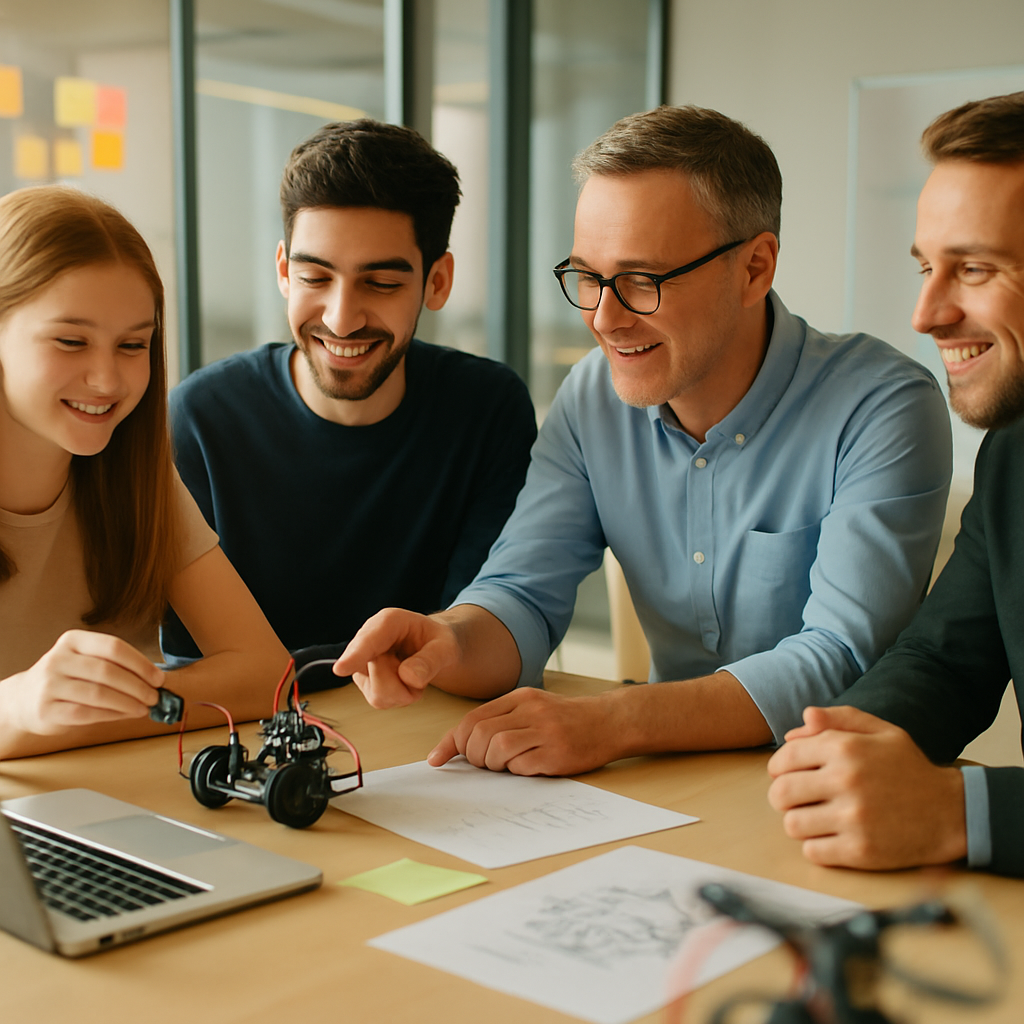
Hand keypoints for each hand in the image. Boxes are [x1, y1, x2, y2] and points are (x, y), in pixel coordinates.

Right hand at [0, 630, 161, 735]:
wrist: (26, 699)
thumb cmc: (69, 679)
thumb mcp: (87, 662)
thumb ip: (116, 666)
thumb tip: (155, 681)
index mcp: (74, 640)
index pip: (114, 647)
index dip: (141, 663)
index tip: (158, 678)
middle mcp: (59, 659)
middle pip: (108, 671)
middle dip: (138, 686)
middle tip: (154, 697)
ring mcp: (50, 684)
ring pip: (98, 694)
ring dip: (128, 703)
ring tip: (144, 708)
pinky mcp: (46, 709)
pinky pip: (86, 713)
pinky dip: (111, 715)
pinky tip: (125, 714)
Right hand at [333, 608, 460, 708]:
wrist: (433, 648)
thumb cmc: (437, 641)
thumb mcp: (446, 647)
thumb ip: (431, 660)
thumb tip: (409, 677)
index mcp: (389, 622)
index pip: (369, 639)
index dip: (355, 654)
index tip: (341, 669)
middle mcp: (369, 640)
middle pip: (375, 674)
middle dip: (404, 683)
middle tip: (421, 668)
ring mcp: (363, 663)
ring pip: (377, 693)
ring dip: (404, 691)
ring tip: (414, 673)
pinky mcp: (364, 681)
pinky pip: (380, 701)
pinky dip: (400, 697)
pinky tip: (406, 682)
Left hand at [428, 687, 616, 775]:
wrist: (610, 722)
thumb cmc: (566, 719)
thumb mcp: (532, 709)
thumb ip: (499, 720)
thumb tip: (458, 744)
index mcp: (520, 698)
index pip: (473, 718)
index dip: (452, 742)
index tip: (438, 759)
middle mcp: (531, 711)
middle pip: (480, 734)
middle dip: (472, 755)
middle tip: (484, 764)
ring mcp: (545, 732)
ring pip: (497, 748)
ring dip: (492, 765)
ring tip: (506, 766)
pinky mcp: (557, 754)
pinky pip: (522, 766)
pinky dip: (516, 771)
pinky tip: (527, 767)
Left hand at [767, 705, 967, 869]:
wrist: (952, 813)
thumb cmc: (910, 769)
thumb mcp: (881, 731)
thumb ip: (839, 719)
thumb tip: (804, 720)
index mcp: (845, 747)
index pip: (784, 759)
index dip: (780, 768)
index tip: (789, 775)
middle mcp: (845, 780)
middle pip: (781, 793)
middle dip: (784, 796)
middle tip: (799, 799)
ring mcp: (853, 818)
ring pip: (793, 824)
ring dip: (800, 822)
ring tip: (816, 818)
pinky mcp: (861, 851)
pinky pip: (813, 852)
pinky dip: (818, 847)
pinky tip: (833, 838)